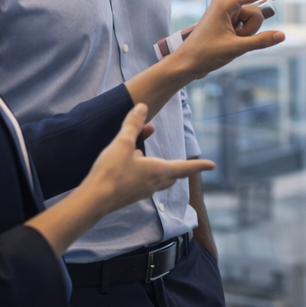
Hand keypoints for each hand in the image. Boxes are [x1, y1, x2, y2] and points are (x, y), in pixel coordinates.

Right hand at [28, 104, 213, 255]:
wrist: (93, 200)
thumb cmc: (111, 171)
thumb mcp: (122, 143)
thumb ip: (133, 124)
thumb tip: (141, 107)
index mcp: (159, 171)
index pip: (185, 167)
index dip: (199, 165)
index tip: (212, 165)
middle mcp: (154, 184)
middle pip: (172, 175)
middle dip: (177, 167)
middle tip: (181, 162)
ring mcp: (141, 192)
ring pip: (156, 178)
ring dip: (155, 166)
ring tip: (141, 150)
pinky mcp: (129, 196)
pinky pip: (142, 182)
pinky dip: (141, 171)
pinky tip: (127, 163)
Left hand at [172, 0, 297, 77]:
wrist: (186, 64)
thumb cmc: (205, 54)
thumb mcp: (235, 48)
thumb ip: (260, 41)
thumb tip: (282, 36)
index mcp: (226, 3)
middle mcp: (227, 4)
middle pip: (256, 12)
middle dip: (251, 29)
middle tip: (235, 40)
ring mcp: (228, 12)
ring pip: (253, 21)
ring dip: (247, 34)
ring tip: (230, 42)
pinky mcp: (228, 21)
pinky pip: (247, 26)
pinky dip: (244, 36)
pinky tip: (231, 42)